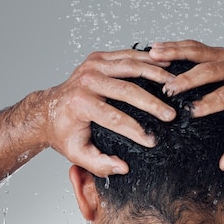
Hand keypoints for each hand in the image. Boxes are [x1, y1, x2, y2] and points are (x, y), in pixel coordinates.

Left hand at [41, 49, 175, 176]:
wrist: (48, 110)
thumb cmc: (64, 132)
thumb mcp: (77, 154)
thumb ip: (99, 164)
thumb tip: (123, 167)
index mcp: (80, 104)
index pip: (114, 118)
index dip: (136, 130)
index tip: (153, 141)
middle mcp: (86, 80)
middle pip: (127, 90)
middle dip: (152, 104)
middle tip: (171, 116)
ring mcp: (92, 65)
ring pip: (131, 67)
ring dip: (156, 75)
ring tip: (175, 85)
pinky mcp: (98, 58)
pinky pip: (128, 55)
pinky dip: (148, 60)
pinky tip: (166, 65)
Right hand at [149, 40, 223, 169]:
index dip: (208, 103)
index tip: (190, 112)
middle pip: (211, 69)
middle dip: (188, 79)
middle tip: (169, 89)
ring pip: (199, 52)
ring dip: (175, 53)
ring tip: (155, 57)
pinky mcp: (217, 51)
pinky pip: (194, 47)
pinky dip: (174, 47)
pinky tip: (156, 50)